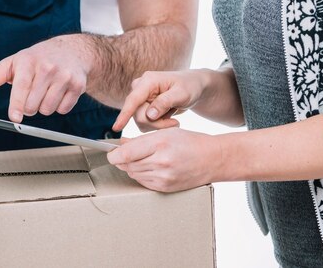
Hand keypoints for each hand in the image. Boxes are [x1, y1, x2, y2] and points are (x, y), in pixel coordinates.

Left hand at [0, 35, 93, 121]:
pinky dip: (59, 106)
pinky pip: (63, 109)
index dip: (18, 104)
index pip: (21, 87)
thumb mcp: (13, 63)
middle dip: (29, 107)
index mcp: (28, 62)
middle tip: (31, 95)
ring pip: (48, 109)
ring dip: (44, 107)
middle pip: (33, 105)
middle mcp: (48, 67)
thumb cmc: (37, 58)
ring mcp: (64, 76)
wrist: (71, 50)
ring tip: (45, 91)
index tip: (15, 117)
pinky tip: (59, 92)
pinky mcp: (78, 85)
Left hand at [107, 129, 222, 191]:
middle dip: (122, 159)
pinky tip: (150, 167)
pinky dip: (141, 174)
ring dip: (131, 167)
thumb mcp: (165, 133)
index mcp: (160, 144)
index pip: (125, 154)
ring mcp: (163, 178)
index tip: (110, 152)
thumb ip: (140, 140)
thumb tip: (120, 144)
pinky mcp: (165, 188)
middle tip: (124, 153)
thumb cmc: (189, 142)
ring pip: (133, 174)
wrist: (212, 159)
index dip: (113, 154)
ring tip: (142, 158)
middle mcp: (161, 163)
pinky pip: (143, 182)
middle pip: (127, 165)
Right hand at [112, 70, 207, 131]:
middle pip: (138, 115)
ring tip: (173, 120)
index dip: (124, 114)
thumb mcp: (182, 93)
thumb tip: (149, 115)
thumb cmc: (190, 86)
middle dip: (157, 124)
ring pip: (141, 121)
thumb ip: (165, 102)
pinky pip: (144, 123)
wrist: (193, 87)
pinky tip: (168, 118)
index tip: (116, 127)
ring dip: (158, 125)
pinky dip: (157, 125)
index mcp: (148, 81)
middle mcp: (140, 88)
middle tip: (175, 123)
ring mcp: (140, 98)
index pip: (133, 100)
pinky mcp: (142, 107)